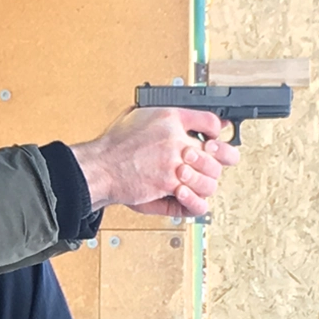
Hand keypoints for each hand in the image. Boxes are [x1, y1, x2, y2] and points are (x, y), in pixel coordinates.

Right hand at [70, 107, 238, 216]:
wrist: (99, 167)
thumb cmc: (112, 146)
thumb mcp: (136, 116)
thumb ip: (159, 117)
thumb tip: (176, 117)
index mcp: (170, 118)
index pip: (210, 121)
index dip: (216, 131)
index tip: (214, 138)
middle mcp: (176, 140)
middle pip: (218, 152)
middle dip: (219, 160)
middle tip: (211, 164)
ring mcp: (174, 165)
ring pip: (211, 178)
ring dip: (205, 183)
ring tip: (193, 182)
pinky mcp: (168, 185)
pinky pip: (196, 199)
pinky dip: (196, 202)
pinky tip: (187, 197)